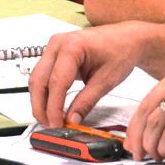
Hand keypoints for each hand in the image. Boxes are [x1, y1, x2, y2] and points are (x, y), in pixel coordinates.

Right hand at [28, 22, 156, 127]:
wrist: (127, 38)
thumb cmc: (121, 50)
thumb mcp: (106, 80)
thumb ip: (86, 102)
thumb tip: (71, 120)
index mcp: (72, 46)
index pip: (56, 82)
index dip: (53, 107)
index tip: (56, 125)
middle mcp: (58, 43)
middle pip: (39, 80)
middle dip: (41, 106)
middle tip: (49, 126)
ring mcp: (54, 47)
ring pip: (37, 78)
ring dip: (40, 100)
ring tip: (50, 119)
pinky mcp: (55, 54)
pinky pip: (43, 75)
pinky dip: (45, 92)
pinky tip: (52, 107)